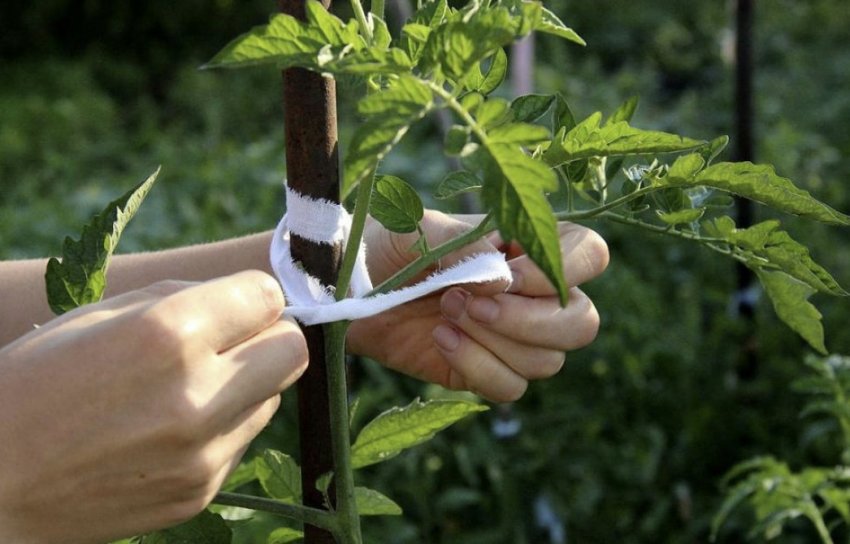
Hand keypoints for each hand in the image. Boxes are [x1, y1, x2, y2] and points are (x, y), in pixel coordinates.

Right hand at [0, 271, 306, 543]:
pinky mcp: (200, 492)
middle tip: (233, 339)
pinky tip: (171, 428)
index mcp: (168, 336)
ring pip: (272, 398)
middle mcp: (196, 397)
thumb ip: (183, 298)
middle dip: (270, 336)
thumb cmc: (35, 381)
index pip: (269, 297)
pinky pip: (242, 441)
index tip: (236, 302)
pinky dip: (223, 426)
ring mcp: (202, 454)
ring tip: (189, 387)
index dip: (253, 295)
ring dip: (247, 383)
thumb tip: (249, 298)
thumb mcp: (98, 314)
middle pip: (293, 350)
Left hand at [347, 211, 608, 402]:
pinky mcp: (485, 371)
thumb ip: (463, 247)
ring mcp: (512, 338)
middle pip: (582, 322)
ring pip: (548, 361)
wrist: (347, 287)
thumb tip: (503, 281)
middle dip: (528, 320)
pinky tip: (440, 340)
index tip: (507, 273)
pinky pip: (510, 388)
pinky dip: (477, 368)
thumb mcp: (420, 230)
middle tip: (466, 302)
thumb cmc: (388, 244)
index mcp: (528, 246)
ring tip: (444, 312)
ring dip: (493, 341)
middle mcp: (532, 294)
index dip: (562, 270)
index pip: (589, 255)